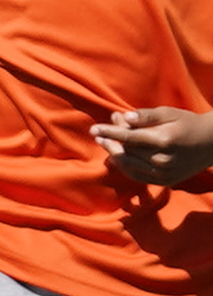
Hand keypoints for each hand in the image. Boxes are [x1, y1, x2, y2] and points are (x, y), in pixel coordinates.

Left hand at [92, 108, 212, 186]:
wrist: (212, 144)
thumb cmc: (188, 123)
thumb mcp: (169, 113)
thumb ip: (146, 116)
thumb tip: (123, 117)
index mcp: (163, 140)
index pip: (128, 137)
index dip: (109, 132)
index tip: (94, 129)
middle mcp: (162, 160)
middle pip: (126, 152)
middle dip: (110, 141)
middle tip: (99, 133)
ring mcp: (163, 173)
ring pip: (128, 165)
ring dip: (114, 154)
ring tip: (105, 142)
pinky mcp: (164, 181)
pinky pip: (137, 176)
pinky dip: (124, 167)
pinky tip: (116, 158)